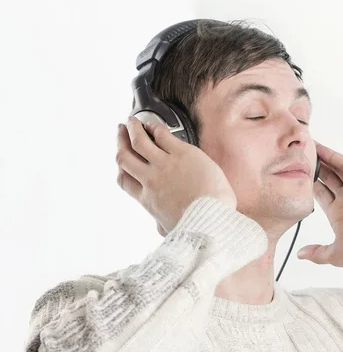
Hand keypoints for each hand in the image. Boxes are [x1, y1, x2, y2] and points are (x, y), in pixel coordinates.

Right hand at [116, 116, 237, 233]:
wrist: (213, 217)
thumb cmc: (198, 226)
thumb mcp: (171, 230)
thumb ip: (161, 224)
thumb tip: (159, 227)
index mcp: (147, 200)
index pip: (124, 180)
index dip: (120, 167)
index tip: (121, 159)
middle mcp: (151, 180)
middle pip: (125, 157)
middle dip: (120, 142)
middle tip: (120, 132)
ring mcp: (164, 165)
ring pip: (139, 141)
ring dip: (132, 129)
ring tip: (132, 121)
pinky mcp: (182, 154)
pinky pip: (162, 135)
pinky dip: (154, 127)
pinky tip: (154, 124)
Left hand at [298, 141, 342, 283]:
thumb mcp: (337, 254)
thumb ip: (318, 253)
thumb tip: (300, 254)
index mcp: (338, 213)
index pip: (318, 192)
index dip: (305, 183)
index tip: (291, 174)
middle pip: (325, 177)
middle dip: (312, 166)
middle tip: (295, 154)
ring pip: (335, 168)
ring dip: (321, 157)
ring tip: (304, 145)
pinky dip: (334, 156)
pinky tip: (321, 148)